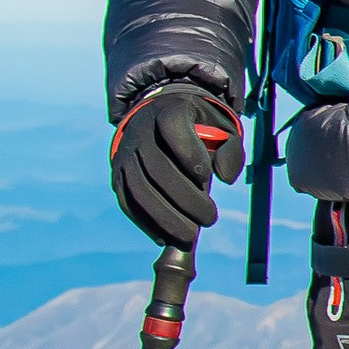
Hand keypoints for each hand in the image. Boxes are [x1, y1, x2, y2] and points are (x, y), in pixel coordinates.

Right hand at [109, 83, 245, 245]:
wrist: (160, 118)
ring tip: (189, 235)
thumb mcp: (223, 129)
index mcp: (170, 111)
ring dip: (164, 217)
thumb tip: (224, 177)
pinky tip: (165, 237)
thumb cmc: (200, 128)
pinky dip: (145, 222)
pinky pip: (127, 201)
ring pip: (138, 188)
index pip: (173, 126)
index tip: (207, 176)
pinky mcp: (118, 174)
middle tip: (210, 219)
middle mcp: (141, 131)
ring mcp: (125, 154)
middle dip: (185, 198)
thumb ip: (231, 151)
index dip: (189, 152)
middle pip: (156, 167)